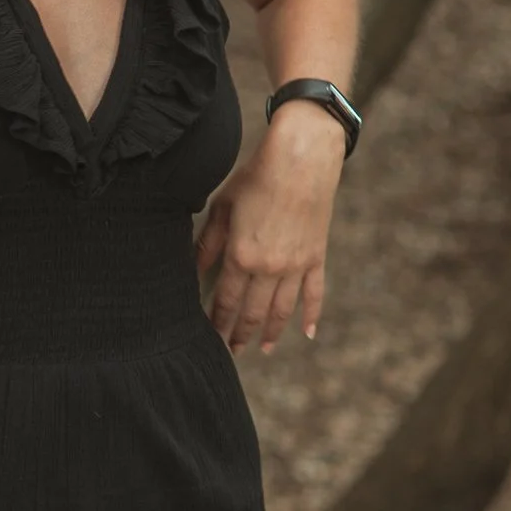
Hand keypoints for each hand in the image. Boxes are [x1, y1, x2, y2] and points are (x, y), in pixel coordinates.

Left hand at [194, 117, 340, 355]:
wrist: (302, 159)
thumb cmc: (257, 177)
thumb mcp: (223, 208)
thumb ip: (208, 243)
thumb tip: (193, 269)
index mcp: (241, 256)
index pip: (224, 301)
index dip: (216, 322)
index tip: (210, 337)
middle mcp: (269, 268)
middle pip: (251, 312)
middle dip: (239, 334)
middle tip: (232, 351)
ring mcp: (296, 266)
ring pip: (281, 310)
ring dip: (271, 332)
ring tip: (262, 348)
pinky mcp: (316, 257)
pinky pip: (314, 294)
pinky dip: (311, 316)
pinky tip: (307, 333)